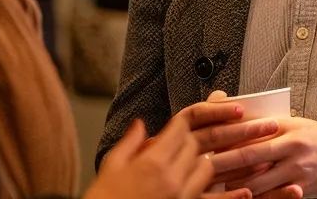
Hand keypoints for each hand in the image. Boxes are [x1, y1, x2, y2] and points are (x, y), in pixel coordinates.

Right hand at [87, 118, 212, 198]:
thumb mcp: (110, 166)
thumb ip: (129, 142)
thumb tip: (139, 124)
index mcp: (153, 164)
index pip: (179, 132)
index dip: (179, 124)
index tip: (175, 124)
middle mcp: (173, 180)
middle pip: (194, 148)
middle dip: (187, 140)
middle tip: (176, 142)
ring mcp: (183, 197)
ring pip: (205, 169)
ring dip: (197, 161)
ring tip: (183, 162)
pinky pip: (204, 190)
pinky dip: (200, 181)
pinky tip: (188, 180)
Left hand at [209, 116, 316, 197]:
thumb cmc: (308, 137)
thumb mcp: (288, 123)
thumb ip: (261, 124)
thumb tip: (229, 123)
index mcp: (286, 125)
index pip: (250, 130)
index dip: (227, 139)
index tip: (210, 143)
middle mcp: (292, 145)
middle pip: (249, 155)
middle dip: (224, 162)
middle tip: (206, 166)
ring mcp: (297, 168)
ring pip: (257, 180)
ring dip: (236, 184)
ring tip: (221, 184)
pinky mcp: (301, 186)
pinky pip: (272, 195)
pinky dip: (255, 195)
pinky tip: (244, 195)